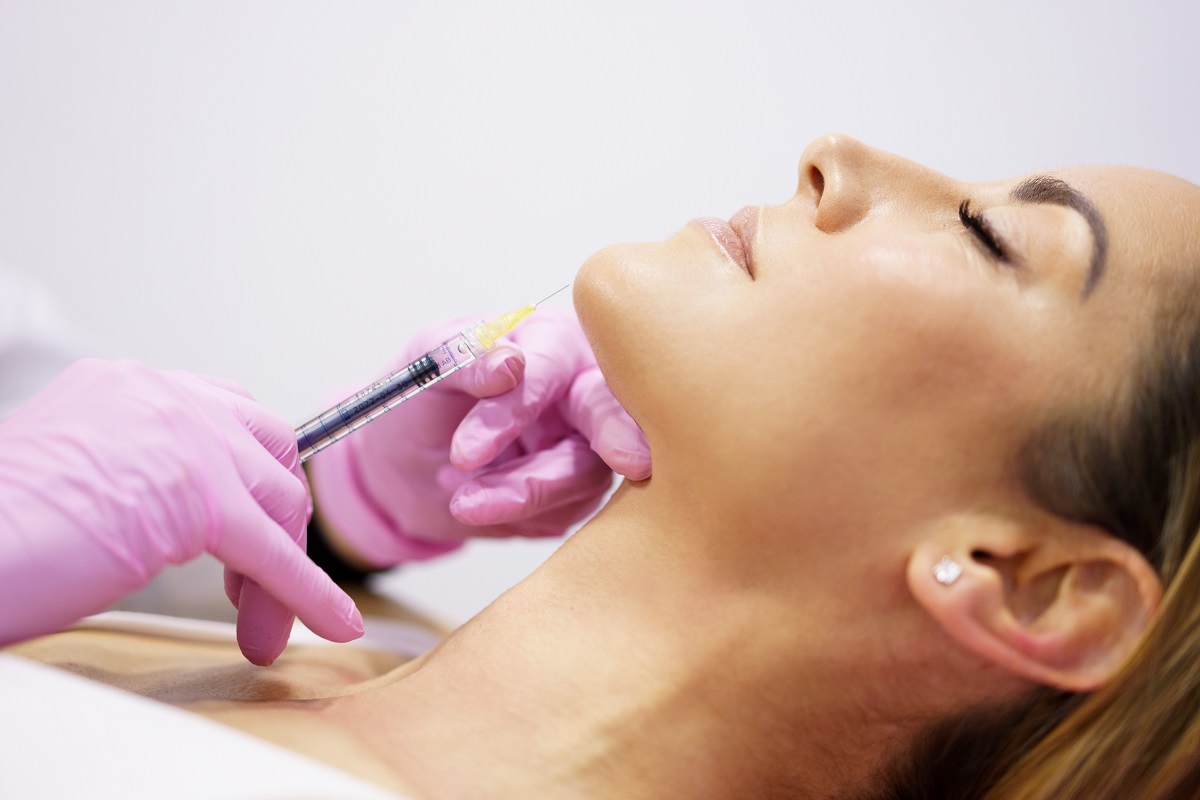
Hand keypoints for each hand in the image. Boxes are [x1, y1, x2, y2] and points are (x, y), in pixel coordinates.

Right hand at [0, 359, 362, 663]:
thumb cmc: (0, 527)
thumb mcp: (74, 473)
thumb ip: (134, 471)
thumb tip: (173, 511)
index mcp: (127, 388)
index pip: (227, 415)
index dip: (250, 477)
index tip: (250, 530)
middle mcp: (162, 396)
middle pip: (267, 450)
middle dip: (276, 520)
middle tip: (255, 586)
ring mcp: (184, 439)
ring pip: (276, 503)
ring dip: (282, 574)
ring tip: (262, 629)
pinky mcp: (199, 499)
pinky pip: (275, 551)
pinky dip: (309, 592)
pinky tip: (332, 621)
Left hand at [308, 308, 649, 566]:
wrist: (404, 467)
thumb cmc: (420, 400)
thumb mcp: (424, 368)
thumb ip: (462, 360)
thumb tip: (509, 365)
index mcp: (549, 341)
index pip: (551, 365)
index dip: (515, 408)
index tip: (465, 453)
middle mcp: (580, 387)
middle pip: (608, 410)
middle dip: (614, 437)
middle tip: (633, 462)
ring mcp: (587, 444)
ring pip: (585, 474)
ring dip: (521, 495)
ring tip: (461, 501)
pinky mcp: (579, 492)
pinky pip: (567, 512)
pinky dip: (517, 516)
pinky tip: (479, 504)